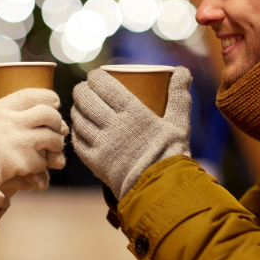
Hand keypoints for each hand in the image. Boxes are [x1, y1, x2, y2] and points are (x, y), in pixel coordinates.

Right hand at [0, 88, 68, 195]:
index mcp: (2, 108)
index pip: (33, 94)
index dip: (49, 97)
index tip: (54, 102)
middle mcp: (15, 121)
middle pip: (49, 114)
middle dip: (57, 121)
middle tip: (56, 127)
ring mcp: (22, 141)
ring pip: (53, 138)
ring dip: (56, 143)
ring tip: (52, 147)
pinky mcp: (26, 161)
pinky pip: (44, 161)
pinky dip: (42, 164)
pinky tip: (35, 165)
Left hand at [71, 67, 191, 200]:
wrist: (161, 189)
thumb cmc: (170, 153)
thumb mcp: (178, 123)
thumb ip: (179, 96)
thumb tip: (183, 70)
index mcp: (133, 112)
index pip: (104, 85)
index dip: (94, 77)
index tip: (95, 76)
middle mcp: (114, 126)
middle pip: (86, 99)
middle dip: (81, 90)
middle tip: (84, 89)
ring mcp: (102, 144)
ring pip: (78, 118)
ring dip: (76, 108)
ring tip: (80, 106)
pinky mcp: (94, 161)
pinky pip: (78, 141)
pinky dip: (76, 131)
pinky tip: (80, 127)